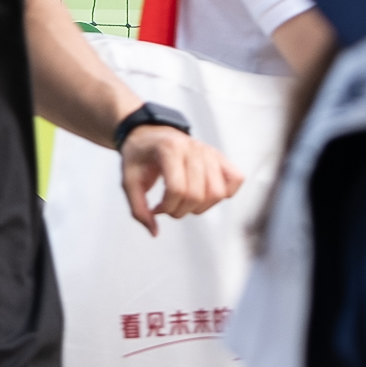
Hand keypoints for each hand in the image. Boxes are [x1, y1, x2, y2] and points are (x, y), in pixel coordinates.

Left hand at [120, 123, 239, 233]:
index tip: (157, 208)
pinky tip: (205, 194)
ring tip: (185, 201)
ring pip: (218, 192)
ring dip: (201, 207)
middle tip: (169, 206)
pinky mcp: (220, 157)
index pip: (177, 189)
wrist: (149, 134)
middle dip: (181, 211)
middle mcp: (193, 148)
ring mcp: (209, 151)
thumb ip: (138, 209)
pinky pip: (236, 180)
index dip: (167, 207)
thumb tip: (154, 232)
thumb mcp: (128, 181)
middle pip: (197, 195)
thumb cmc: (140, 156)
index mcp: (169, 149)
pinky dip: (225, 193)